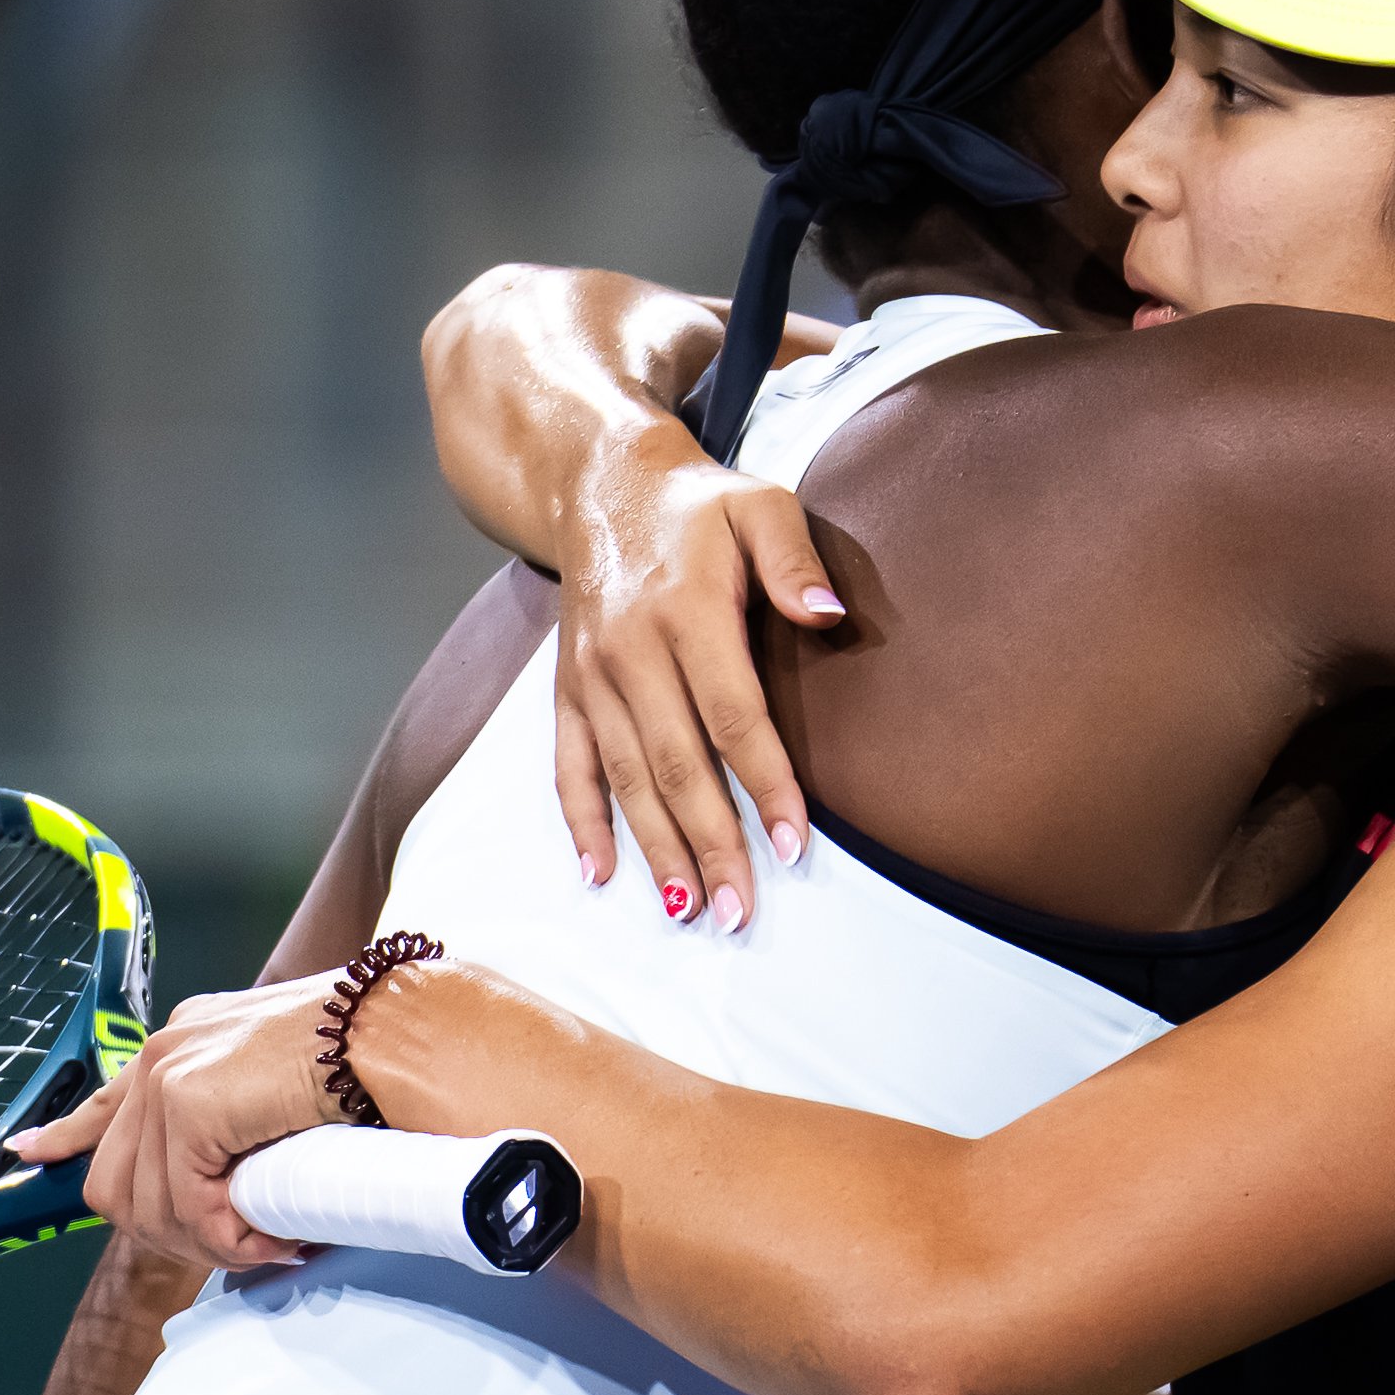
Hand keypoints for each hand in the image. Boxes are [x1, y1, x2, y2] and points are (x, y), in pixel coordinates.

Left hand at [12, 979, 342, 1276]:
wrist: (400, 1033)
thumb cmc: (370, 1059)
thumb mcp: (283, 1090)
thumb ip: (238, 1126)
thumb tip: (227, 1190)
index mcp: (185, 1042)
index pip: (105, 1102)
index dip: (65, 1137)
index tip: (31, 1154)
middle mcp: (167, 1050)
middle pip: (116, 1180)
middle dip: (171, 1232)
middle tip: (241, 1246)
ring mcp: (171, 1073)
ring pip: (145, 1204)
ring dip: (206, 1243)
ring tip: (268, 1243)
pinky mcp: (190, 1102)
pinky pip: (188, 1204)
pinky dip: (228, 1236)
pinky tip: (270, 1236)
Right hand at [553, 423, 843, 933]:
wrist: (602, 483)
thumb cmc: (701, 506)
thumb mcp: (761, 504)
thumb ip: (796, 560)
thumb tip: (830, 617)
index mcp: (684, 611)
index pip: (732, 715)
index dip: (763, 783)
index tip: (792, 844)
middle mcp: (630, 651)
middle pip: (675, 763)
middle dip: (709, 843)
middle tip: (739, 911)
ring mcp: (590, 675)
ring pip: (624, 776)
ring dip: (654, 848)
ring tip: (688, 909)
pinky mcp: (565, 688)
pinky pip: (568, 765)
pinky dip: (582, 822)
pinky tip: (602, 874)